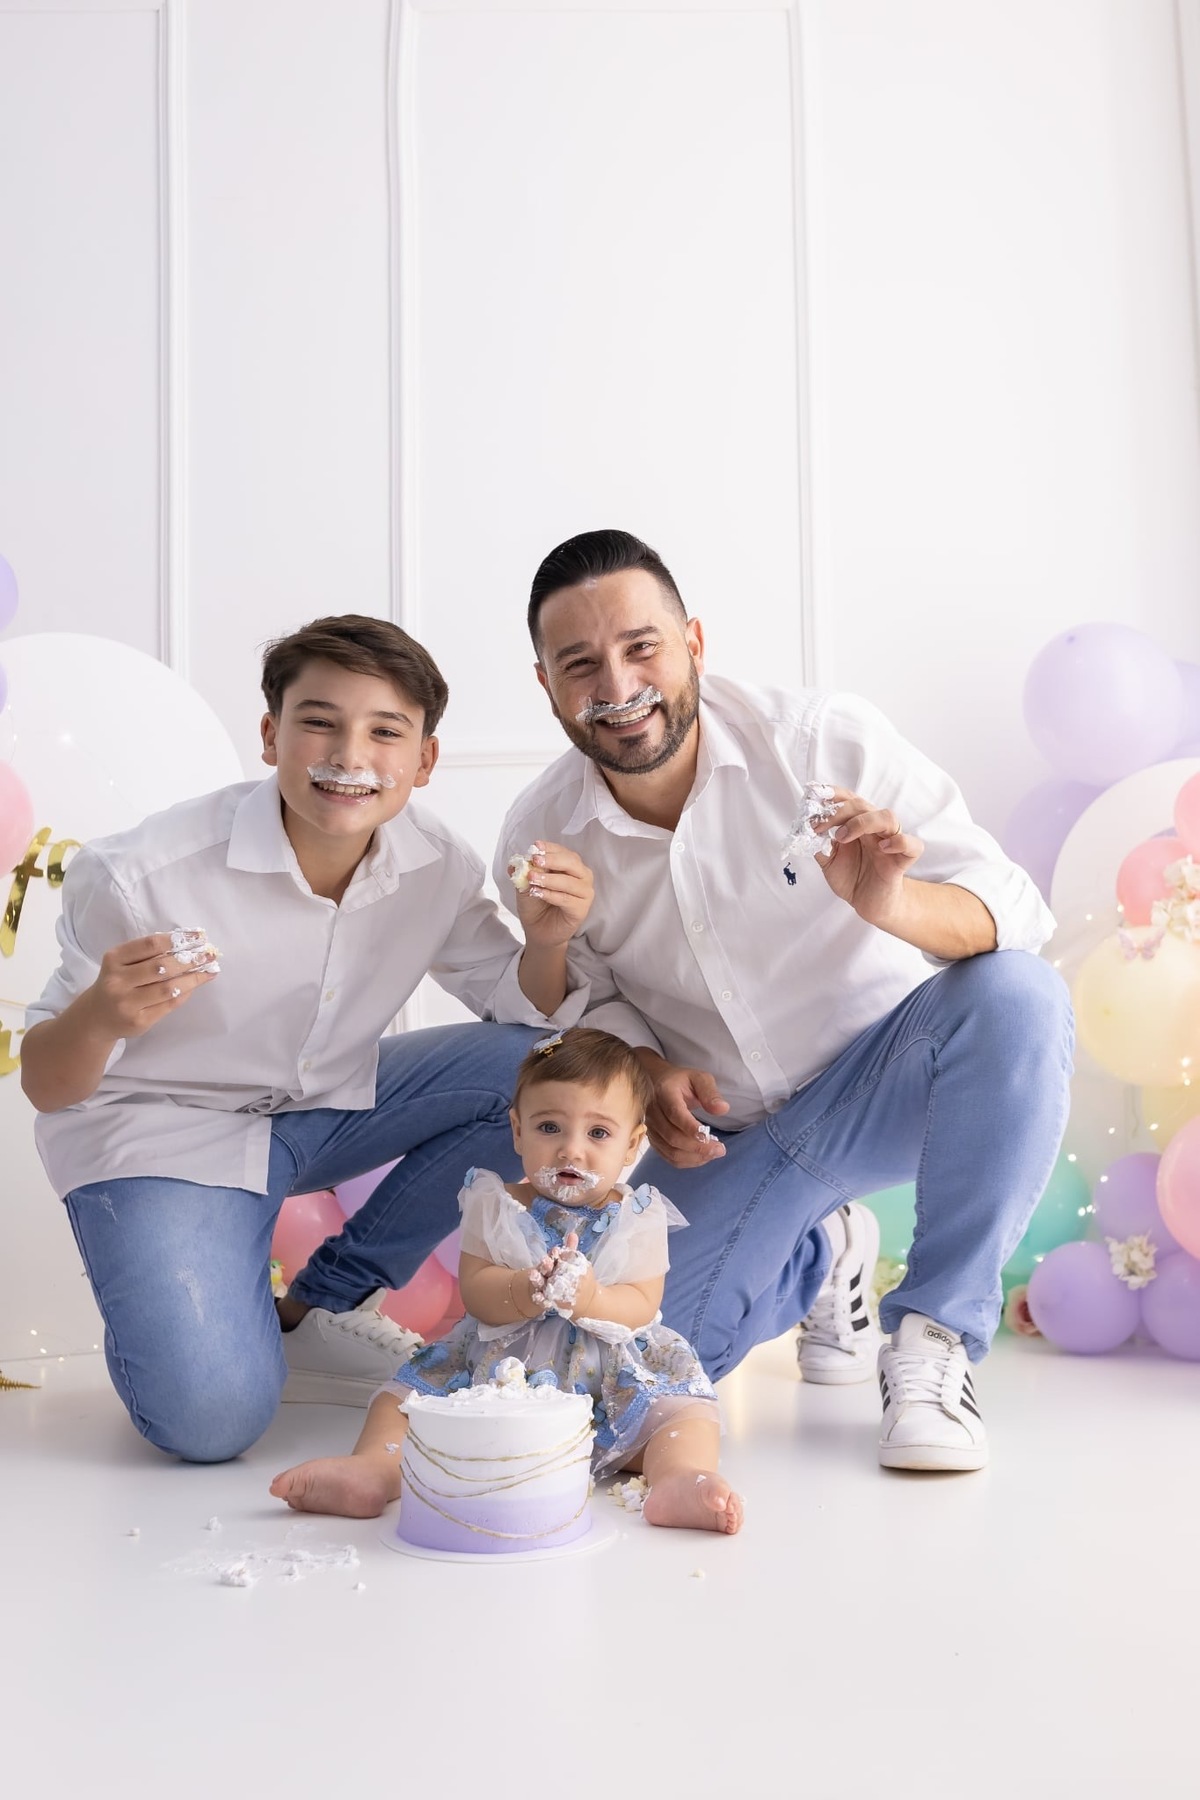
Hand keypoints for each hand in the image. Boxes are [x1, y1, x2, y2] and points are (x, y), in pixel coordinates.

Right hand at [79, 933, 219, 1040]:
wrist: (96, 1017)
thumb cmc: (117, 982)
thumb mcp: (122, 963)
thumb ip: (148, 954)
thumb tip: (189, 944)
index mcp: (114, 959)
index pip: (151, 944)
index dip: (178, 939)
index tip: (198, 936)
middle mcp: (117, 981)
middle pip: (162, 966)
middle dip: (190, 959)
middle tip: (209, 954)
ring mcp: (127, 1003)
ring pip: (168, 988)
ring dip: (193, 978)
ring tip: (209, 970)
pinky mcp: (138, 1021)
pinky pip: (169, 1004)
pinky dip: (186, 992)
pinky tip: (196, 984)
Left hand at [513, 842, 593, 949]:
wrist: (538, 930)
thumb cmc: (536, 905)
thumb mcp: (526, 885)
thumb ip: (524, 873)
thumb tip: (516, 862)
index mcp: (570, 866)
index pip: (563, 852)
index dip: (550, 848)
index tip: (535, 846)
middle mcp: (581, 876)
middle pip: (572, 862)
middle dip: (552, 860)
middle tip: (535, 860)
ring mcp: (584, 893)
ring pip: (570, 881)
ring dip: (550, 879)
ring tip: (532, 879)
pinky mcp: (582, 909)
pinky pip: (567, 899)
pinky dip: (552, 895)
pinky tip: (538, 893)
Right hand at [638, 1052, 728, 1168]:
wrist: (658, 1083)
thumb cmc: (682, 1081)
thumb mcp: (700, 1078)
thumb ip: (710, 1093)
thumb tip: (722, 1109)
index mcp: (665, 1093)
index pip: (675, 1114)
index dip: (691, 1128)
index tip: (710, 1137)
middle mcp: (653, 1112)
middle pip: (673, 1136)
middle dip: (698, 1147)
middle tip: (720, 1150)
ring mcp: (651, 1128)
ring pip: (670, 1150)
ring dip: (694, 1157)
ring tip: (713, 1154)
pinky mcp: (653, 1138)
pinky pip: (668, 1156)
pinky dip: (686, 1161)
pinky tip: (701, 1157)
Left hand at [811, 787, 923, 926]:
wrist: (867, 903)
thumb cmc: (851, 878)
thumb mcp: (828, 861)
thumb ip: (819, 844)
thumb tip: (806, 828)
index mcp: (857, 823)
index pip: (849, 799)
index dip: (833, 794)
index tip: (815, 796)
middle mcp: (875, 828)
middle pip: (863, 805)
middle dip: (838, 812)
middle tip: (819, 827)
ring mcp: (891, 841)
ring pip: (888, 817)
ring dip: (862, 822)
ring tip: (842, 837)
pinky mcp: (904, 859)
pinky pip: (912, 844)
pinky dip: (899, 842)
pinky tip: (883, 849)